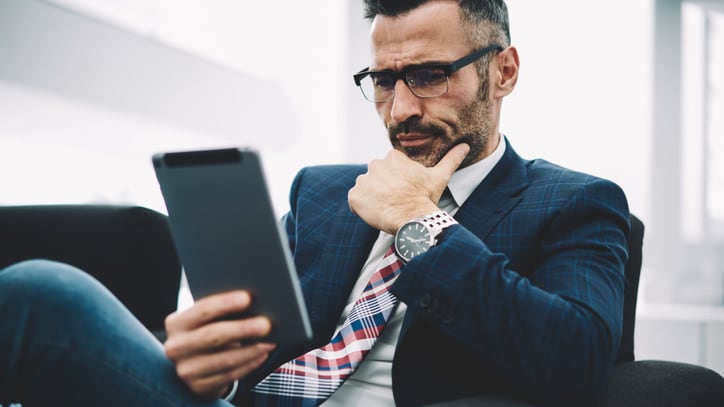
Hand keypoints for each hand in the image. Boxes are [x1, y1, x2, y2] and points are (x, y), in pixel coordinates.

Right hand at [164, 290, 276, 399]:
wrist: (193, 365)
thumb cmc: (206, 332)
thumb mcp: (205, 321)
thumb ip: (220, 312)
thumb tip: (253, 304)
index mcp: (176, 324)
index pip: (202, 310)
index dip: (225, 304)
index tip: (248, 298)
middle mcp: (176, 347)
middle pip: (213, 336)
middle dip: (242, 328)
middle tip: (266, 324)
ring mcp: (186, 370)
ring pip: (225, 359)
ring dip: (251, 350)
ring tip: (270, 341)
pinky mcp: (199, 386)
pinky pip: (230, 375)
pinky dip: (249, 364)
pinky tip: (261, 355)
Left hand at [348, 143, 468, 233]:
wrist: (413, 219)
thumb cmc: (426, 198)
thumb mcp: (440, 176)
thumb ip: (451, 159)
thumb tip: (465, 146)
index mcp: (392, 157)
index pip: (389, 169)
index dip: (396, 182)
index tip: (404, 192)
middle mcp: (374, 165)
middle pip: (376, 178)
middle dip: (383, 188)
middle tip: (396, 201)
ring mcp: (363, 180)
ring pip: (365, 189)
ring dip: (372, 198)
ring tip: (387, 208)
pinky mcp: (354, 196)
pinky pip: (355, 202)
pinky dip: (361, 208)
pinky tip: (376, 214)